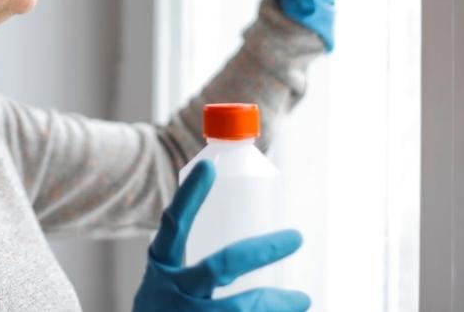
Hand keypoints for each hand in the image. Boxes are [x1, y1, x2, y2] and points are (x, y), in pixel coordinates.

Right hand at [132, 161, 309, 310]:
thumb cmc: (167, 309)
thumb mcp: (169, 280)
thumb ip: (199, 265)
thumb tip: (255, 246)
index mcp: (162, 264)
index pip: (173, 224)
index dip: (189, 195)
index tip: (209, 165)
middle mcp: (171, 290)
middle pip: (220, 266)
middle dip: (261, 251)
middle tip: (295, 237)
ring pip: (238, 309)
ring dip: (274, 303)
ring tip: (301, 298)